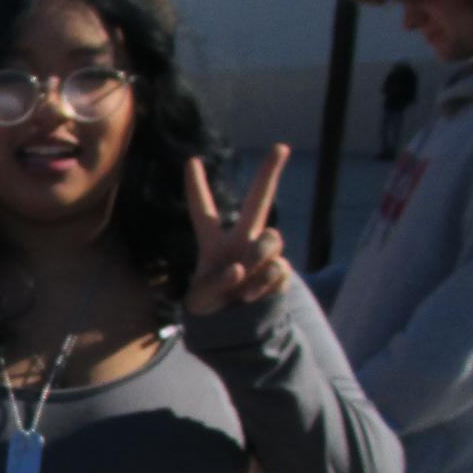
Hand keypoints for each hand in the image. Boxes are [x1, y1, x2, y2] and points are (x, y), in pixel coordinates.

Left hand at [184, 143, 292, 315]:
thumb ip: (215, 282)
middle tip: (281, 146)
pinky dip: (262, 285)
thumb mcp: (200, 299)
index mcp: (213, 242)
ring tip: (242, 285)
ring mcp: (263, 253)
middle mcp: (241, 240)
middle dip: (270, 173)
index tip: (191, 160)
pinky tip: (252, 296)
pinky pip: (277, 269)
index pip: (203, 212)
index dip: (196, 187)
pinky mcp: (280, 270)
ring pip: (271, 240)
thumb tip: (240, 268)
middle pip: (258, 202)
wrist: (233, 325)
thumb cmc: (210, 305)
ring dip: (257, 261)